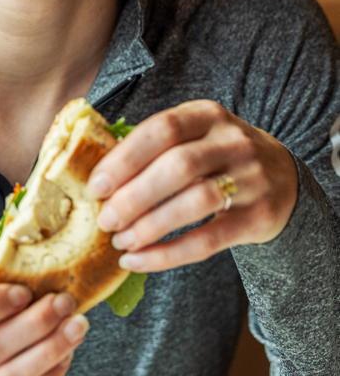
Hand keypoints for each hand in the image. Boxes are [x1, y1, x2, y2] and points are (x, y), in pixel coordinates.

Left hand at [87, 99, 298, 272]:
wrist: (282, 178)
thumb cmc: (216, 158)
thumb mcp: (194, 137)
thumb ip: (153, 148)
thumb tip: (93, 178)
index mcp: (208, 115)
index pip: (162, 129)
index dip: (125, 158)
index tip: (96, 186)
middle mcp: (234, 141)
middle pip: (178, 166)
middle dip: (134, 196)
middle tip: (105, 220)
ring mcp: (251, 178)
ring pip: (196, 202)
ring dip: (150, 226)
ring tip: (121, 241)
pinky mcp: (258, 216)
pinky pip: (208, 239)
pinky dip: (167, 254)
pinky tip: (138, 261)